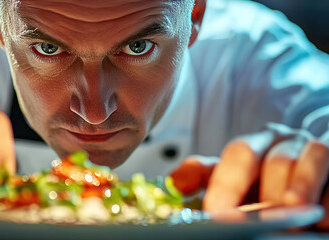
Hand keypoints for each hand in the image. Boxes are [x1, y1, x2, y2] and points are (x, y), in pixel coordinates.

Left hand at [171, 123, 328, 228]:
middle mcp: (283, 143)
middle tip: (256, 219)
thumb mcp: (230, 178)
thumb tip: (173, 185)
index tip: (217, 211)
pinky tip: (320, 218)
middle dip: (267, 192)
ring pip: (309, 159)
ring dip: (300, 189)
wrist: (307, 177)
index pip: (239, 155)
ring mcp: (313, 149)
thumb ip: (203, 177)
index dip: (227, 184)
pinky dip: (328, 198)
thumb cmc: (262, 183)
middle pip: (275, 160)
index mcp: (252, 146)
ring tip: (291, 214)